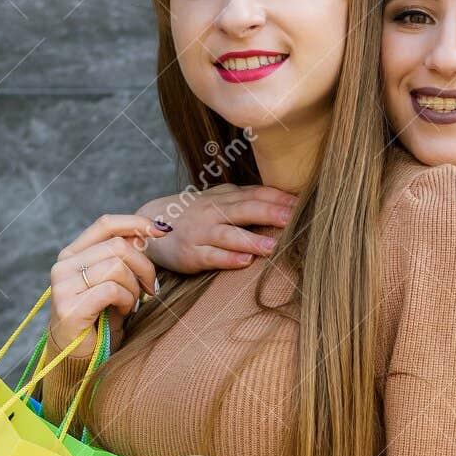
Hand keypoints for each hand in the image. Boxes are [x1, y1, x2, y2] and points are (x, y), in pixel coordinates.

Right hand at [48, 213, 165, 359]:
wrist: (81, 356)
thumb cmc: (102, 318)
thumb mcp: (115, 281)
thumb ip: (124, 257)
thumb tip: (152, 229)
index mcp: (73, 254)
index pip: (106, 224)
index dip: (136, 223)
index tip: (161, 231)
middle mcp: (64, 265)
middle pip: (117, 246)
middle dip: (144, 266)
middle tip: (151, 288)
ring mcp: (63, 285)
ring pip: (116, 267)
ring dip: (134, 288)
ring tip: (132, 304)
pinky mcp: (69, 307)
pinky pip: (111, 290)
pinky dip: (126, 300)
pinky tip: (124, 311)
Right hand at [135, 184, 297, 273]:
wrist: (152, 225)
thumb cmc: (196, 215)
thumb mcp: (220, 201)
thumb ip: (249, 201)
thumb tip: (289, 203)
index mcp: (226, 198)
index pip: (256, 194)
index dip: (279, 198)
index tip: (303, 203)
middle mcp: (214, 212)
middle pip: (245, 210)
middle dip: (270, 213)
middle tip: (293, 219)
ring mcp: (202, 233)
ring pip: (229, 235)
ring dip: (252, 241)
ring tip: (273, 247)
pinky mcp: (191, 254)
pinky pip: (211, 256)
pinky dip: (228, 259)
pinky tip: (244, 262)